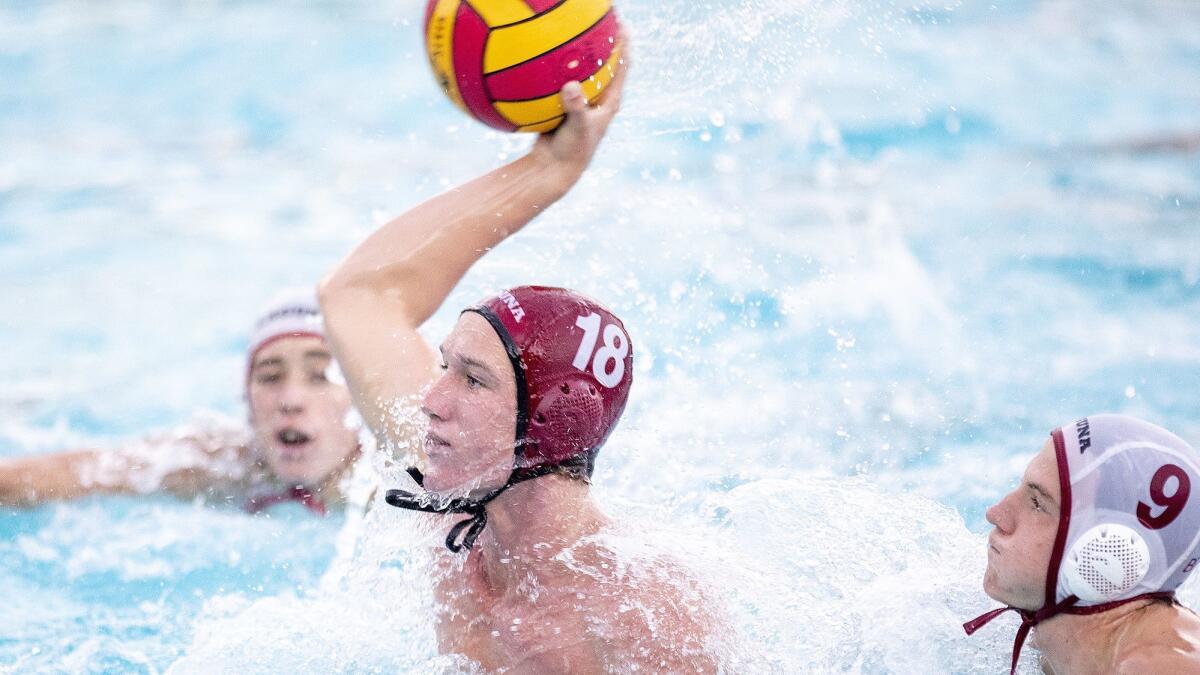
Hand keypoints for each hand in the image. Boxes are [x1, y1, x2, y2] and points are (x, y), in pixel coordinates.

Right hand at [529, 27, 630, 186]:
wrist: (552, 167)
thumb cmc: (572, 151)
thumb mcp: (577, 128)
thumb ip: (575, 107)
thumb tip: (570, 87)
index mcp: (610, 100)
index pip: (622, 65)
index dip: (625, 42)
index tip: (621, 21)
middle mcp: (598, 97)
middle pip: (604, 61)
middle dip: (602, 39)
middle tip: (595, 18)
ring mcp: (581, 99)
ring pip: (581, 69)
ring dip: (577, 51)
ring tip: (568, 28)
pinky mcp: (564, 103)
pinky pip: (559, 79)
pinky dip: (553, 67)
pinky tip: (541, 53)